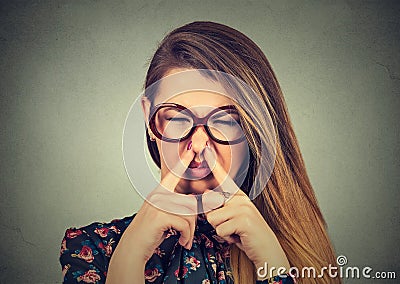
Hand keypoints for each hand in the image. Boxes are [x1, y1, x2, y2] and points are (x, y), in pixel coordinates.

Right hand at [106, 149, 198, 282]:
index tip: (190, 149)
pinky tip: (181, 241)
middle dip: (193, 222)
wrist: (133, 247)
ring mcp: (159, 204)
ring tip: (184, 239)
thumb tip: (193, 205)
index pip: (173, 174)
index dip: (183, 161)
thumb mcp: (160, 214)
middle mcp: (159, 195)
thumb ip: (173, 206)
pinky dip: (186, 236)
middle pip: (190, 202)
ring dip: (190, 231)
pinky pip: (185, 224)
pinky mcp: (161, 216)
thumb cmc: (148, 232)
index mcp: (159, 193)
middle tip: (188, 234)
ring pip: (190, 214)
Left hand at [202, 146, 289, 273]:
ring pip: (212, 218)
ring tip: (235, 232)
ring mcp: (243, 208)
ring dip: (221, 230)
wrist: (267, 251)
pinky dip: (226, 238)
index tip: (205, 148)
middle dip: (215, 220)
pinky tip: (239, 238)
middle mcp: (241, 199)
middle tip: (231, 227)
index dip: (214, 164)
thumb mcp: (233, 219)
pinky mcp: (243, 220)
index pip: (223, 179)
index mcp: (238, 196)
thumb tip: (206, 194)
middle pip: (210, 204)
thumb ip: (221, 206)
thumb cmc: (247, 235)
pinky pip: (219, 229)